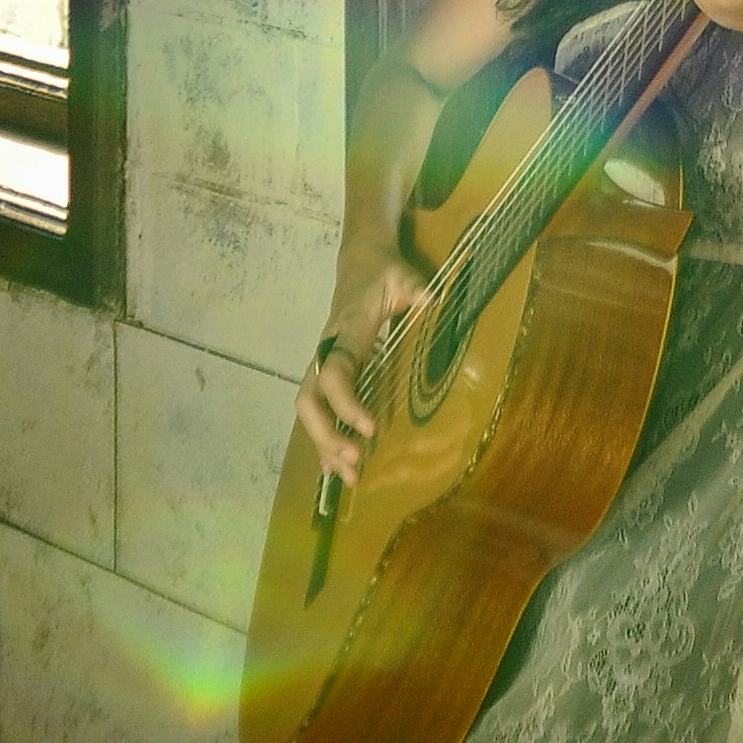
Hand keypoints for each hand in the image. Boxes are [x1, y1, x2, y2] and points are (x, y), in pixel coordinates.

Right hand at [295, 252, 426, 481]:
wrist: (361, 263)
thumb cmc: (383, 273)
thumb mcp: (402, 274)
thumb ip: (415, 288)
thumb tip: (434, 303)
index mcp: (344, 332)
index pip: (334, 372)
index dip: (346, 402)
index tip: (370, 428)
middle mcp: (326, 352)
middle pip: (309, 401)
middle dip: (327, 434)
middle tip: (355, 460)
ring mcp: (324, 366)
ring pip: (311, 412)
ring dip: (326, 446)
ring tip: (350, 479)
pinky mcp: (329, 376)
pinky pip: (320, 413)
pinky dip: (325, 443)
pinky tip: (337, 470)